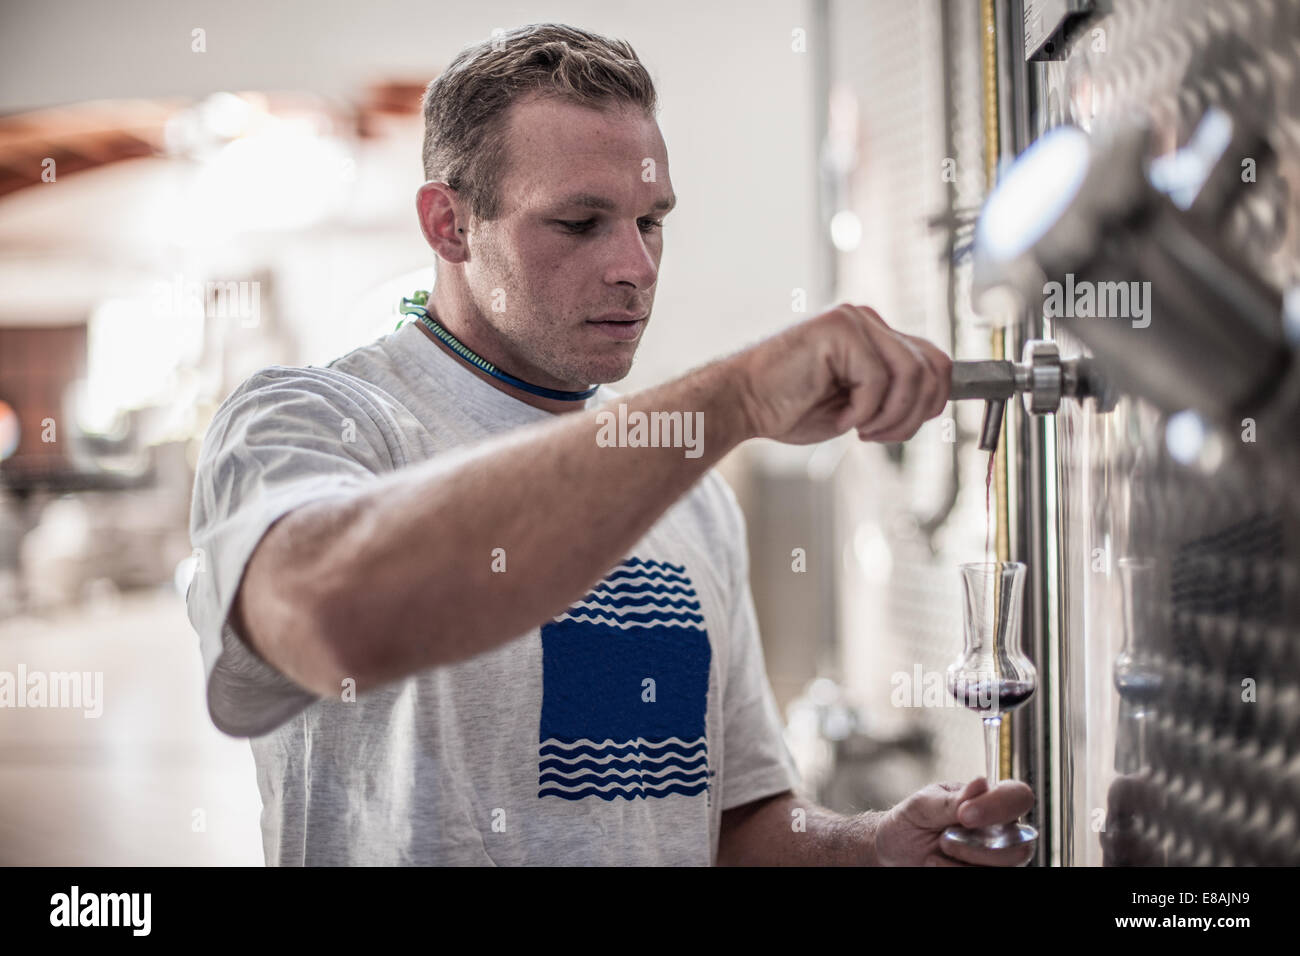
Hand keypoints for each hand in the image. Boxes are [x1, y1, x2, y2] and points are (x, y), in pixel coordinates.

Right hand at [731, 303, 951, 444]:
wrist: (740, 403)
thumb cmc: (788, 408)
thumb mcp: (857, 405)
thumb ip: (893, 394)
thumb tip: (934, 400)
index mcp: (873, 335)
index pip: (934, 361)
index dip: (932, 401)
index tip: (899, 430)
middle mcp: (867, 320)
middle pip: (933, 367)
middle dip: (915, 414)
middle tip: (879, 436)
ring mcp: (854, 320)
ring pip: (912, 374)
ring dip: (891, 416)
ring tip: (861, 430)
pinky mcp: (839, 328)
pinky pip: (878, 379)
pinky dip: (863, 411)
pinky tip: (840, 419)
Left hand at [875, 778, 1035, 865]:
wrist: (896, 849)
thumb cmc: (913, 820)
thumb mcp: (924, 805)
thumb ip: (953, 800)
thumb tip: (982, 782)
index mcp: (990, 800)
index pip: (1018, 797)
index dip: (999, 806)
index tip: (964, 815)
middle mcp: (1001, 830)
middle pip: (1020, 844)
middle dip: (978, 846)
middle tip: (944, 839)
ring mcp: (996, 857)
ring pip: (1005, 867)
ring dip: (966, 860)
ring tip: (938, 849)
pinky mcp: (984, 873)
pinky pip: (983, 878)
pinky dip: (954, 872)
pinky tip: (935, 863)